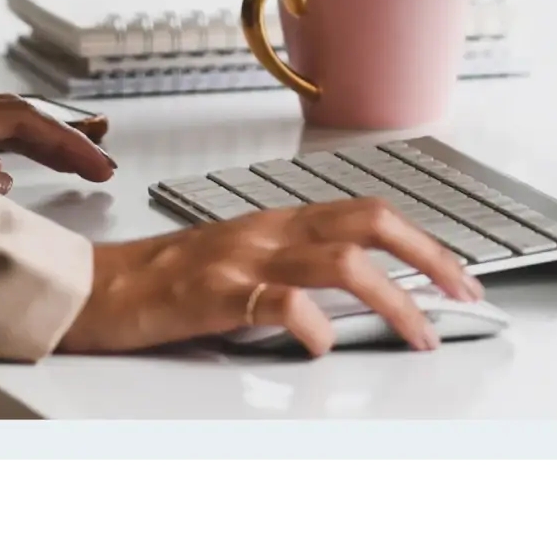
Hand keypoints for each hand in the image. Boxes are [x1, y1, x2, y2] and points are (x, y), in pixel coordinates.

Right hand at [57, 199, 482, 355]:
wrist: (95, 287)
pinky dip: (311, 324)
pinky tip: (322, 345)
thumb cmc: (161, 280)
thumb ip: (289, 267)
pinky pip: (277, 301)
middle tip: (462, 293)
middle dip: (427, 255)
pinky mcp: (214, 294)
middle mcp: (266, 231)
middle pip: (366, 221)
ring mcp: (242, 260)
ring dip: (392, 298)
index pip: (364, 212)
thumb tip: (348, 294)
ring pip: (339, 261)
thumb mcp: (237, 261)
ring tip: (418, 333)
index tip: (458, 274)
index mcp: (275, 222)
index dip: (421, 239)